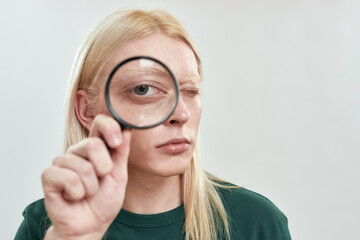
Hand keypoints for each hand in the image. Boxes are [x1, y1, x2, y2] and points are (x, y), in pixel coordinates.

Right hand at [42, 114, 130, 239]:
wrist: (90, 225)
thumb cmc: (103, 201)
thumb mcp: (119, 176)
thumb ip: (121, 152)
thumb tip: (126, 129)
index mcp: (96, 148)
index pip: (100, 123)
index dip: (109, 127)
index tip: (117, 142)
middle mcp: (78, 151)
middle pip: (93, 144)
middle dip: (104, 168)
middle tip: (101, 181)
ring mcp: (62, 162)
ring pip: (82, 166)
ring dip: (91, 186)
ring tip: (87, 192)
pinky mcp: (49, 175)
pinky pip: (68, 178)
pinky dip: (77, 193)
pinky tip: (74, 196)